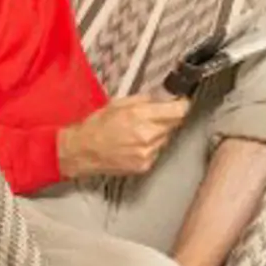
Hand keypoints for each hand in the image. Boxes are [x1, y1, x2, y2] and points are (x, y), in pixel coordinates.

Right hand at [57, 95, 187, 180]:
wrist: (83, 151)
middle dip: (168, 118)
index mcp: (141, 115)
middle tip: (153, 116)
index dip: (182, 104)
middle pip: (175, 124)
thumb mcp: (119, 103)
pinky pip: (157, 151)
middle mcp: (148, 135)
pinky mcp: (145, 165)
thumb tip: (163, 99)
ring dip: (159, 133)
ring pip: (166, 138)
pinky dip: (151, 147)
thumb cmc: (97, 126)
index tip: (181, 102)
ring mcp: (148, 153)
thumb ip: (144, 101)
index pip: (179, 110)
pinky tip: (134, 144)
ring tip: (138, 132)